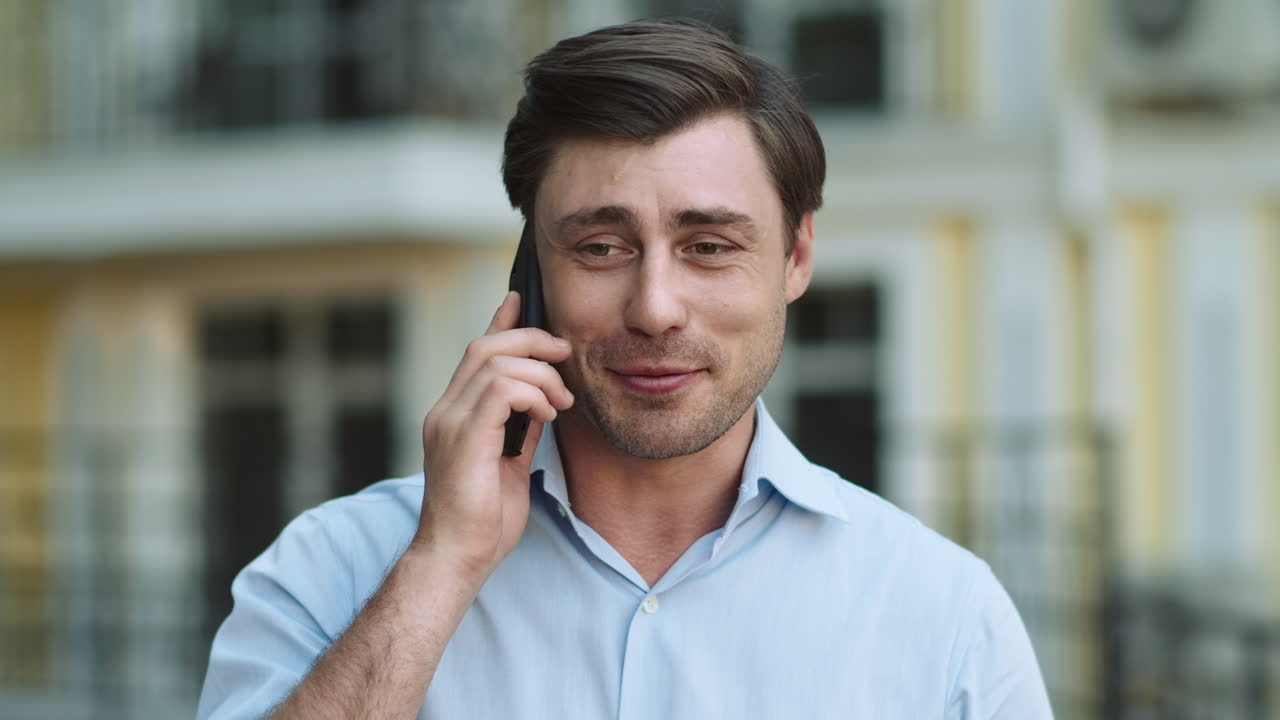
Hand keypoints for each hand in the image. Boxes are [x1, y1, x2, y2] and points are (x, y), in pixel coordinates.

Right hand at [415, 291, 573, 580]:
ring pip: (495, 362)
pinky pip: (499, 389)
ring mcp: (449, 422)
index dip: (500, 323)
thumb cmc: (484, 521)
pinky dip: (532, 393)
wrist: (457, 557)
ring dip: (540, 374)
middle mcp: (445, 411)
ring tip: (561, 402)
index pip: (476, 355)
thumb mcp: (510, 463)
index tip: (521, 301)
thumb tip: (543, 401)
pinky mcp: (462, 437)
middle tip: (565, 355)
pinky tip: (548, 414)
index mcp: (454, 415)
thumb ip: (519, 428)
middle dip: (531, 340)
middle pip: (485, 346)